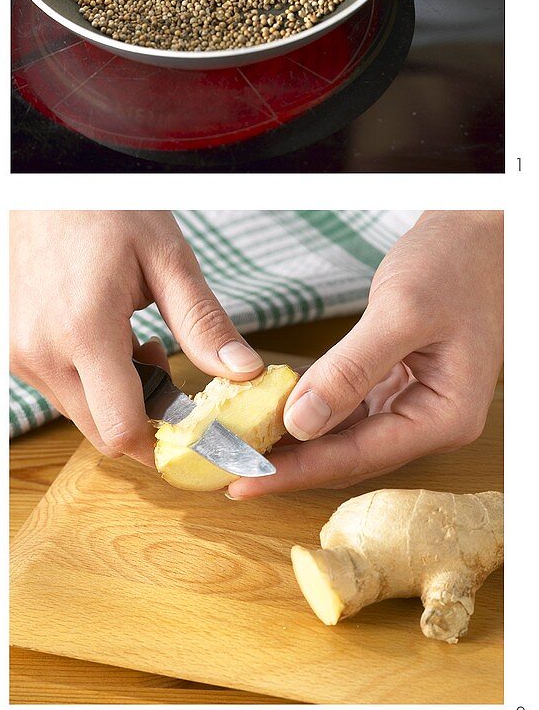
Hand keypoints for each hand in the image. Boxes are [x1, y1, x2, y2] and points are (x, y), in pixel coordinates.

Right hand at [10, 212, 261, 465]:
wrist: (38, 182)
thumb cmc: (102, 207)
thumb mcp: (165, 256)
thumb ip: (202, 322)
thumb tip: (244, 373)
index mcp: (83, 332)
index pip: (121, 432)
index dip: (163, 441)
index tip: (195, 427)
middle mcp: (40, 352)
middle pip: (101, 429)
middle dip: (144, 415)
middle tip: (167, 364)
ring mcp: (17, 352)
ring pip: (78, 410)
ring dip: (114, 394)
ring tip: (136, 338)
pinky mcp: (8, 347)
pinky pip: (55, 385)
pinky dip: (86, 376)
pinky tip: (104, 332)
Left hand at [227, 211, 502, 497]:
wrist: (481, 228)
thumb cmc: (455, 263)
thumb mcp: (400, 312)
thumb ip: (351, 370)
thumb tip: (299, 423)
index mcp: (444, 416)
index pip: (357, 457)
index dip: (296, 472)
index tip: (243, 481)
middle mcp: (432, 419)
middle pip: (350, 456)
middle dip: (289, 464)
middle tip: (229, 468)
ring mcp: (417, 400)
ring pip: (346, 435)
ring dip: (296, 440)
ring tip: (241, 448)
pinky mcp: (400, 379)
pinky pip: (350, 406)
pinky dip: (313, 407)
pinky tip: (273, 410)